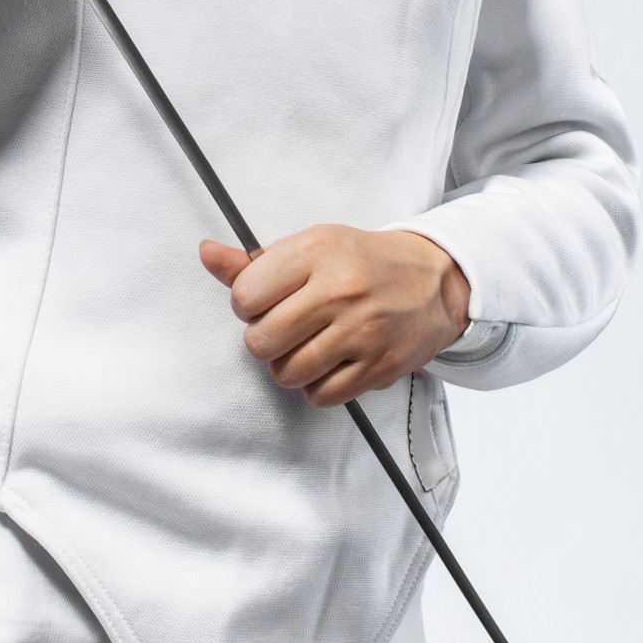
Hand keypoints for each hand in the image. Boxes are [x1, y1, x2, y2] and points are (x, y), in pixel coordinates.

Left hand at [199, 223, 471, 406]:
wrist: (435, 280)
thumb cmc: (362, 262)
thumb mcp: (310, 247)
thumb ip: (253, 261)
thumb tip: (206, 254)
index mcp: (316, 251)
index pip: (245, 295)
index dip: (247, 304)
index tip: (265, 301)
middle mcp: (339, 290)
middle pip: (261, 341)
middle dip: (265, 340)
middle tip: (286, 327)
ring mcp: (361, 330)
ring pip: (287, 374)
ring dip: (289, 366)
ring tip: (308, 345)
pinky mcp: (379, 366)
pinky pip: (320, 396)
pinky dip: (317, 386)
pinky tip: (331, 362)